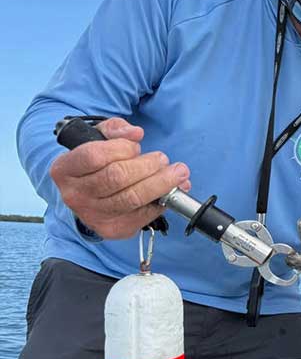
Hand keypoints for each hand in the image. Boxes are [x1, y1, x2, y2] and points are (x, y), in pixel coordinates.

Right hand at [49, 117, 191, 239]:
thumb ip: (115, 129)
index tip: (136, 146)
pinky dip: (162, 203)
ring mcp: (92, 215)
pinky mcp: (112, 229)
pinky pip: (142, 216)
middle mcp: (75, 195)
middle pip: (117, 178)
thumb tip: (136, 134)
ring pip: (132, 198)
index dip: (121, 148)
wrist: (88, 195)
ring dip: (161, 184)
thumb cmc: (95, 163)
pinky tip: (171, 192)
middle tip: (164, 159)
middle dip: (148, 166)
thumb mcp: (98, 138)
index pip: (94, 156)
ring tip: (178, 174)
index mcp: (64, 169)